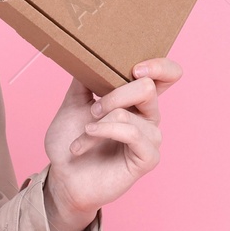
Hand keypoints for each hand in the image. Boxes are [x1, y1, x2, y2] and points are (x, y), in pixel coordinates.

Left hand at [40, 58, 181, 230]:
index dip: (160, 66)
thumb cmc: (70, 139)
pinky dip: (104, 132)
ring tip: (84, 132)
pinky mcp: (147, 158)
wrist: (63, 176)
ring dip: (99, 120)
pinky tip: (86, 140)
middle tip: (92, 110)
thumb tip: (87, 54)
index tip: (135, 67)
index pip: (166, 75)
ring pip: (131, 112)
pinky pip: (132, 134)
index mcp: (136, 99)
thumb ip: (84, 79)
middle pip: (148, 87)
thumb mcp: (73, 102)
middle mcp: (148, 116)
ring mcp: (150, 137)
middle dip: (113, 95)